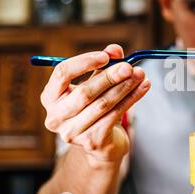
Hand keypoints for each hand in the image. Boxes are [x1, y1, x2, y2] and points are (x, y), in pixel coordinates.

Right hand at [40, 44, 149, 167]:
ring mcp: (72, 132)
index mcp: (50, 97)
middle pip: (85, 92)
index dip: (84, 62)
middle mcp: (56, 116)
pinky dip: (132, 99)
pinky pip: (115, 115)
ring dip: (125, 87)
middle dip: (110, 77)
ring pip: (103, 104)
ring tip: (140, 75)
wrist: (101, 144)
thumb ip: (102, 66)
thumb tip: (115, 49)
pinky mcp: (92, 141)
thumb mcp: (95, 84)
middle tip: (129, 66)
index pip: (62, 73)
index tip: (105, 56)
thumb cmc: (94, 108)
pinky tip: (143, 87)